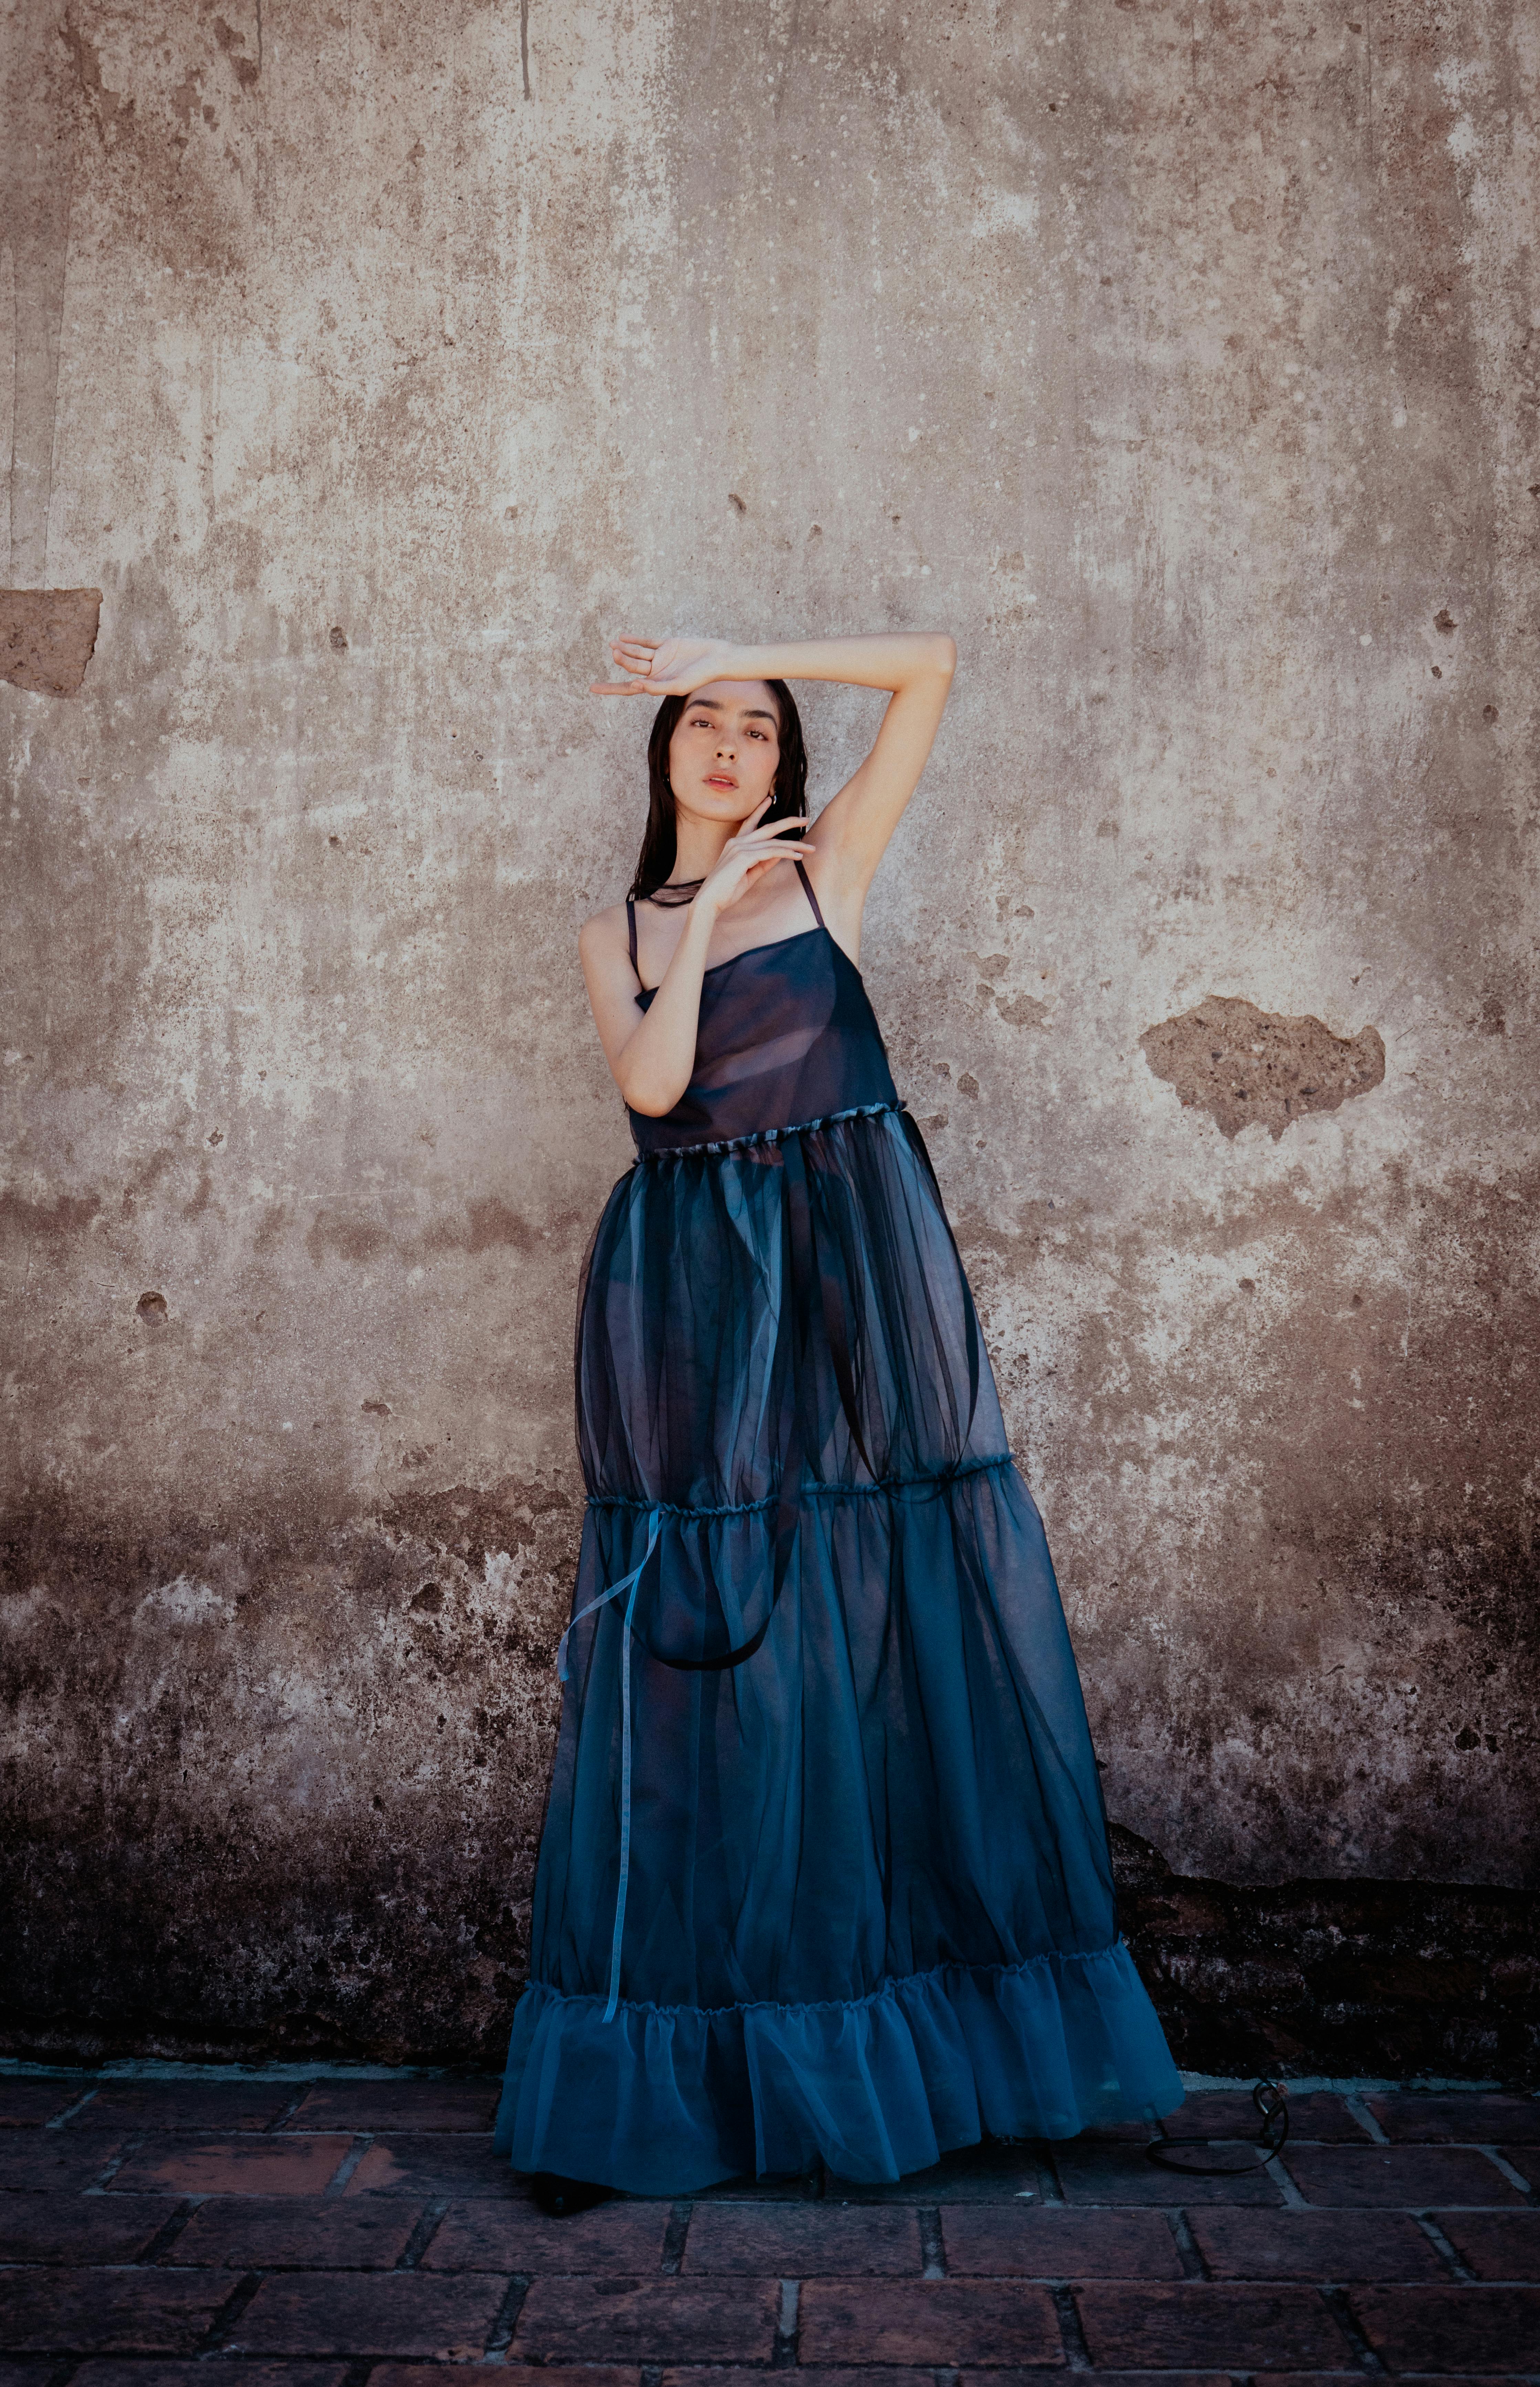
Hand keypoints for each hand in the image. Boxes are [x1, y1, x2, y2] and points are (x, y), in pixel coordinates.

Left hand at [591, 634, 742, 697]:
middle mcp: (657, 672)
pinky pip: (648, 641)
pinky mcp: (668, 644)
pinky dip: (636, 639)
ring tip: (613, 644)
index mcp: (657, 685)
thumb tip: (635, 685)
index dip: (610, 688)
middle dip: (622, 660)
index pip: (628, 688)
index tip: (593, 688)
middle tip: (614, 652)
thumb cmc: (701, 676)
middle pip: (632, 667)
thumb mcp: (678, 685)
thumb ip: (657, 687)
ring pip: (638, 653)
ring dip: (626, 649)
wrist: (717, 659)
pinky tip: (623, 636)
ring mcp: (662, 658)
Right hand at [694, 799, 814, 918]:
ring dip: (794, 845)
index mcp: (735, 844)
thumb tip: (779, 855)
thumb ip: (763, 863)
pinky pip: (771, 852)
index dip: (760, 811)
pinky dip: (786, 854)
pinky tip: (798, 856)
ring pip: (773, 842)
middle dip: (788, 822)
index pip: (749, 823)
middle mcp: (737, 842)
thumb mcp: (749, 874)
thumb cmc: (727, 890)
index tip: (769, 799)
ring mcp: (740, 848)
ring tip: (811, 849)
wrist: (710, 901)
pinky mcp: (744, 858)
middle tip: (805, 819)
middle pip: (767, 828)